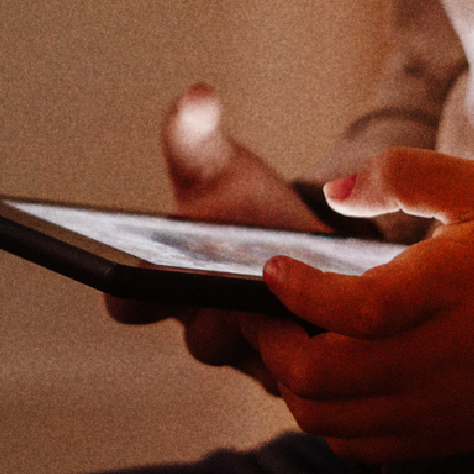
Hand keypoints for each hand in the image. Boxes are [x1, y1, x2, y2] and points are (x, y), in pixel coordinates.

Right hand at [105, 84, 324, 390]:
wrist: (304, 240)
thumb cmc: (242, 204)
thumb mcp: (218, 166)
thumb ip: (194, 133)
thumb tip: (196, 95)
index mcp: (165, 284)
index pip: (127, 301)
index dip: (130, 294)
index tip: (148, 275)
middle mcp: (203, 329)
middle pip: (202, 340)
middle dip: (224, 318)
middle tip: (245, 295)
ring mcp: (250, 356)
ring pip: (259, 365)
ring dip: (281, 340)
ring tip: (306, 312)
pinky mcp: (299, 371)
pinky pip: (306, 378)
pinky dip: (323, 357)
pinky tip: (346, 329)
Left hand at [243, 148, 473, 459]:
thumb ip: (406, 176)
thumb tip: (335, 193)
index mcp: (450, 290)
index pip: (361, 308)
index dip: (303, 293)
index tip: (272, 268)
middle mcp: (438, 358)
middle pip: (323, 376)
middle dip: (272, 342)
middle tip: (261, 310)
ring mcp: (435, 405)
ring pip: (326, 417)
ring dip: (291, 382)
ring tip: (289, 340)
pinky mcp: (437, 435)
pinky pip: (354, 443)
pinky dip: (324, 415)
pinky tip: (327, 378)